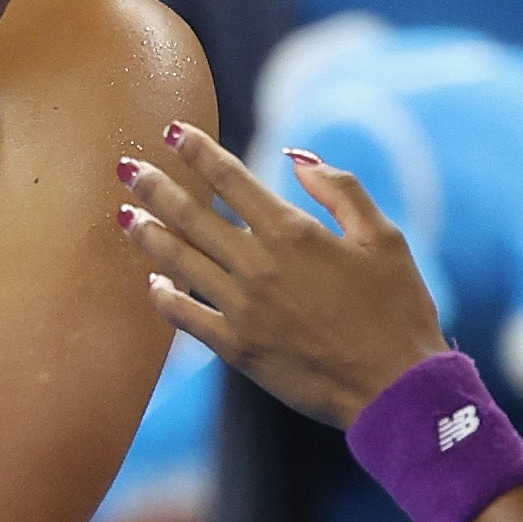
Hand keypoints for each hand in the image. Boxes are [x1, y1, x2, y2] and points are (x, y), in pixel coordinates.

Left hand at [118, 125, 448, 427]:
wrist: (394, 389)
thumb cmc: (398, 310)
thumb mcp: (384, 238)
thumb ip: (341, 190)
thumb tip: (297, 156)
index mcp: (294, 233)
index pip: (232, 179)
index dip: (198, 151)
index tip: (173, 132)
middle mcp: (259, 266)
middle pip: (192, 215)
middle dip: (156, 187)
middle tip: (126, 167)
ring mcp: (243, 309)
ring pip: (180, 261)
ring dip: (148, 234)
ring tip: (124, 214)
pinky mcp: (237, 349)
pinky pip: (186, 316)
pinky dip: (164, 296)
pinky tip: (152, 281)